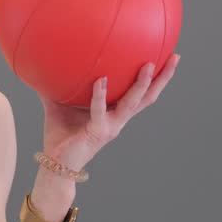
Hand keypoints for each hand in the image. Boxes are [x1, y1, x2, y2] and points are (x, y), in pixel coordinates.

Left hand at [37, 53, 181, 171]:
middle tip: (174, 57)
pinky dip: (101, 95)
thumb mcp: (58, 103)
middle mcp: (118, 119)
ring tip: (149, 65)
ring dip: (142, 85)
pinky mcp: (98, 133)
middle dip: (163, 78)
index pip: (141, 92)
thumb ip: (56, 84)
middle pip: (148, 97)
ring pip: (133, 104)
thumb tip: (46, 60)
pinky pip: (100, 111)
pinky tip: (101, 79)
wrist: (55, 164)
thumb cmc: (60, 135)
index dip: (157, 78)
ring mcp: (111, 126)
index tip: (167, 56)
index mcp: (115, 112)